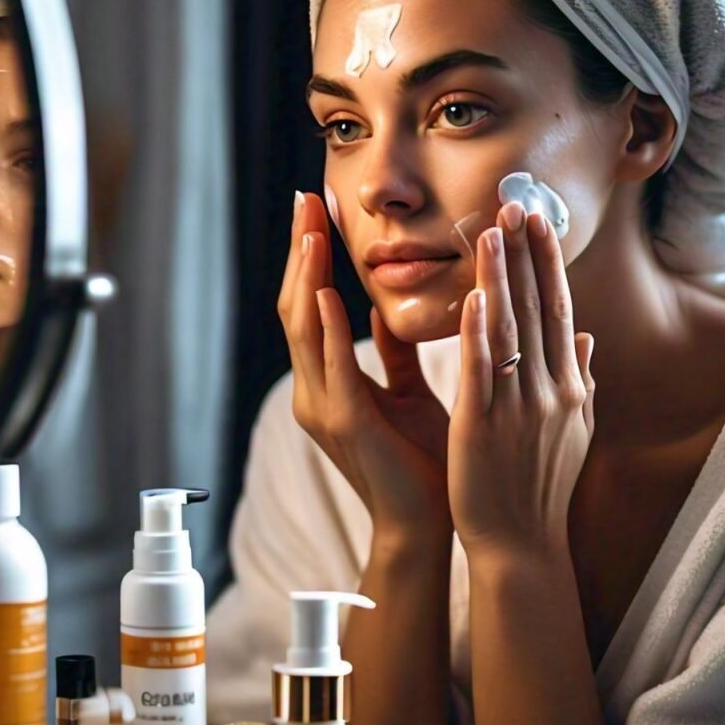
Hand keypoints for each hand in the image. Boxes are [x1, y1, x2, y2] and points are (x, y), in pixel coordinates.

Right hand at [277, 191, 451, 538]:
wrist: (428, 524)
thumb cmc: (423, 460)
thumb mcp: (406, 394)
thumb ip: (392, 354)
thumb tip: (384, 308)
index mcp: (329, 383)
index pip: (311, 305)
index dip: (310, 258)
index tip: (317, 210)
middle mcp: (314, 391)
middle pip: (296, 306)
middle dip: (300, 252)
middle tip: (306, 199)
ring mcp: (323, 408)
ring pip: (304, 329)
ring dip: (306, 276)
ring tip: (310, 228)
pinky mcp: (345, 424)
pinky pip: (331, 366)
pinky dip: (327, 327)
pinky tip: (327, 291)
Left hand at [447, 202, 594, 562]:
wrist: (522, 545)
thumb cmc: (540, 486)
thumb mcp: (572, 430)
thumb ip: (578, 381)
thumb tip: (583, 339)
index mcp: (567, 388)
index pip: (557, 310)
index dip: (547, 264)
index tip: (536, 222)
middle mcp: (550, 391)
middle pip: (538, 309)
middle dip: (526, 255)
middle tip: (513, 203)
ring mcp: (518, 409)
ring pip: (509, 332)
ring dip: (501, 279)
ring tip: (489, 232)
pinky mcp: (482, 429)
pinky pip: (481, 374)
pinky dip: (479, 335)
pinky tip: (475, 298)